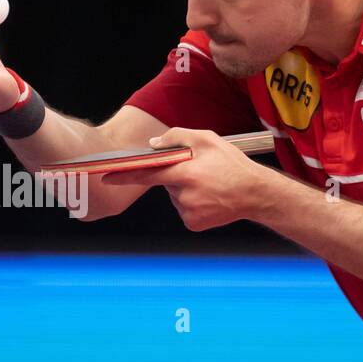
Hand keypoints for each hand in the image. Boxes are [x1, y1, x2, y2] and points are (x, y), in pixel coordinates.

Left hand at [101, 127, 280, 230]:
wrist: (256, 194)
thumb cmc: (232, 164)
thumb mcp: (208, 140)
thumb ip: (178, 137)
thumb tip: (154, 145)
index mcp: (186, 173)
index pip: (148, 173)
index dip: (125, 175)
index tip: (106, 177)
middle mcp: (184, 195)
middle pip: (166, 183)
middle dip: (176, 176)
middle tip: (200, 172)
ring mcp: (188, 212)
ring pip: (175, 197)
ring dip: (185, 189)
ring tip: (209, 185)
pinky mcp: (193, 224)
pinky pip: (183, 209)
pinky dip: (192, 203)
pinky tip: (209, 198)